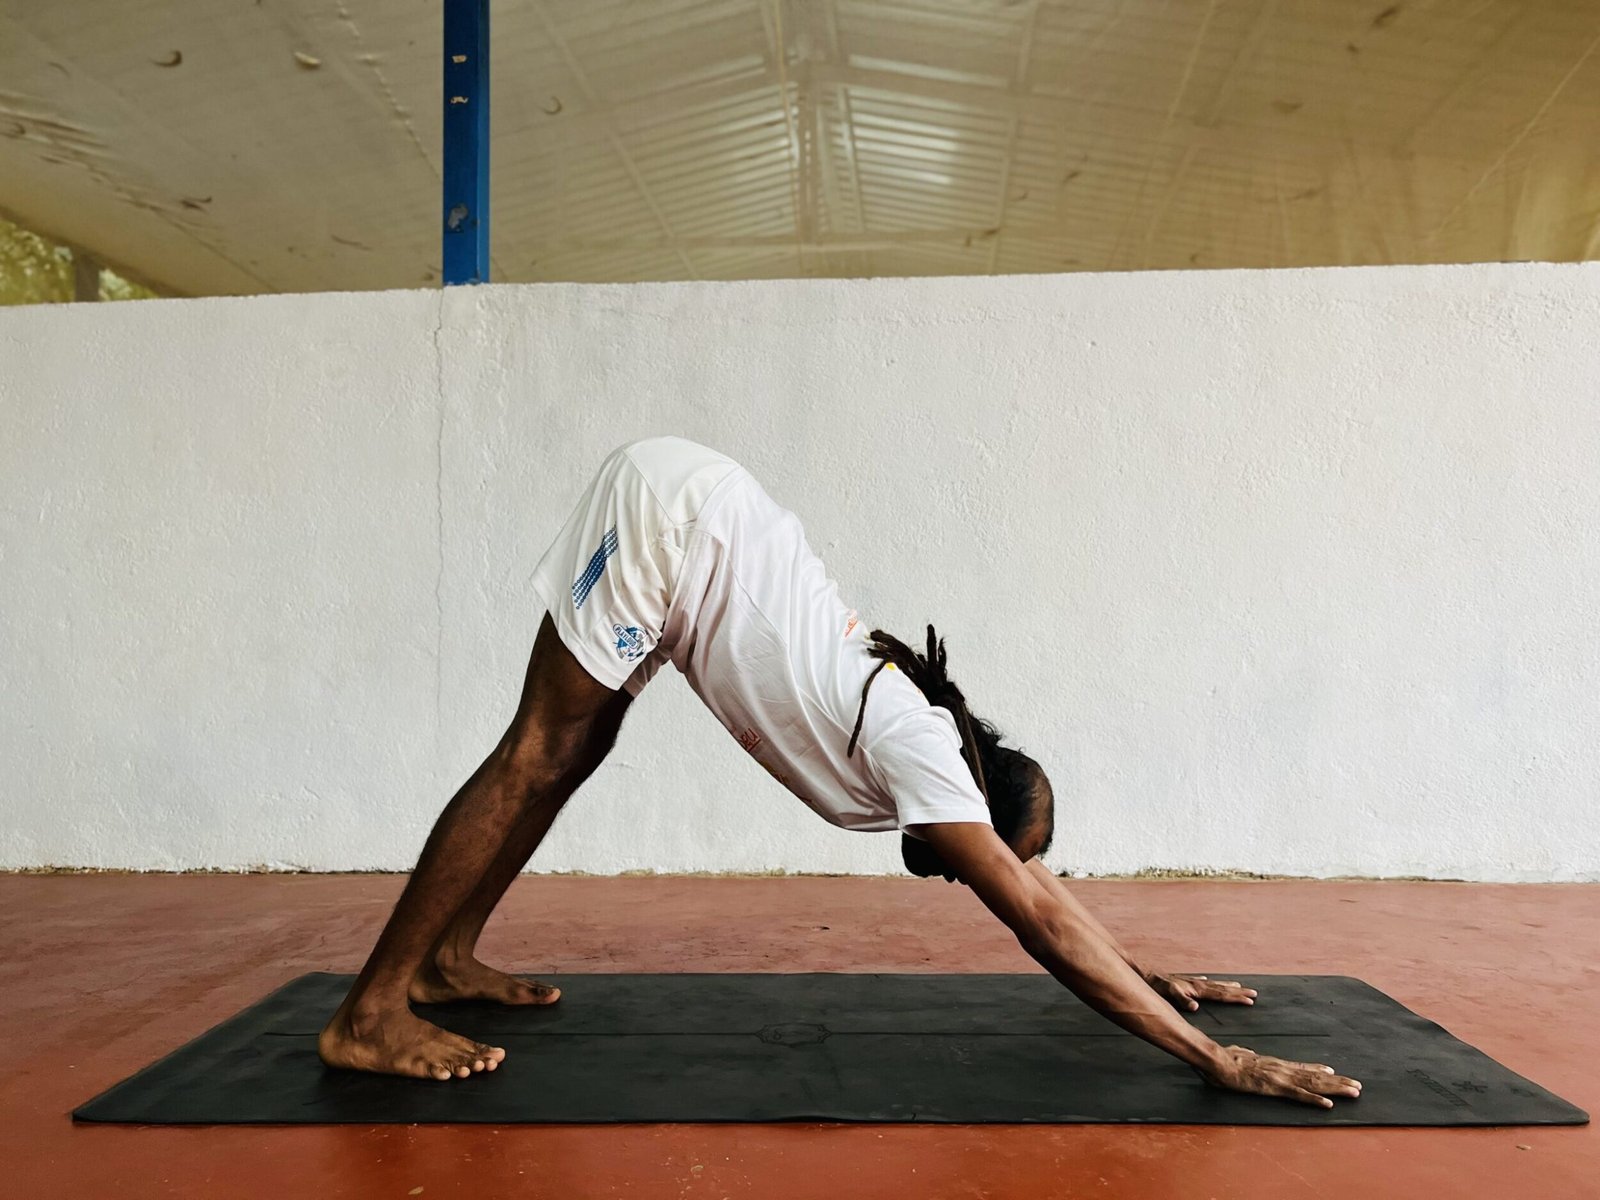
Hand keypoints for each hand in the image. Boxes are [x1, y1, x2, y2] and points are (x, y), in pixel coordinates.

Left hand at [1146, 972, 1257, 1011]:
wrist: (1146, 975)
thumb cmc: (1157, 986)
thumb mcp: (1168, 994)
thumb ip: (1181, 1000)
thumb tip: (1196, 1007)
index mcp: (1197, 989)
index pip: (1221, 994)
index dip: (1235, 998)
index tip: (1251, 1001)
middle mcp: (1197, 984)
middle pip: (1222, 989)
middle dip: (1238, 992)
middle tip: (1254, 994)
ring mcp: (1192, 982)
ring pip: (1214, 985)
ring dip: (1228, 986)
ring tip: (1240, 986)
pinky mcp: (1185, 982)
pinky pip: (1203, 983)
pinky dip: (1210, 983)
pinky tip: (1210, 981)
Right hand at [1201, 1044, 1362, 1108]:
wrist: (1218, 1061)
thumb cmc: (1225, 1059)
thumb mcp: (1240, 1055)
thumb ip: (1247, 1056)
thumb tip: (1249, 1053)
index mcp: (1275, 1064)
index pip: (1303, 1068)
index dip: (1321, 1071)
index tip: (1336, 1073)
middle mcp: (1282, 1069)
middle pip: (1315, 1076)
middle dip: (1338, 1082)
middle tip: (1358, 1086)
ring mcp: (1280, 1078)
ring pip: (1313, 1084)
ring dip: (1336, 1089)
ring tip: (1353, 1092)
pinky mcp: (1274, 1088)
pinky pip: (1298, 1096)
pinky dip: (1315, 1100)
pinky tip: (1328, 1105)